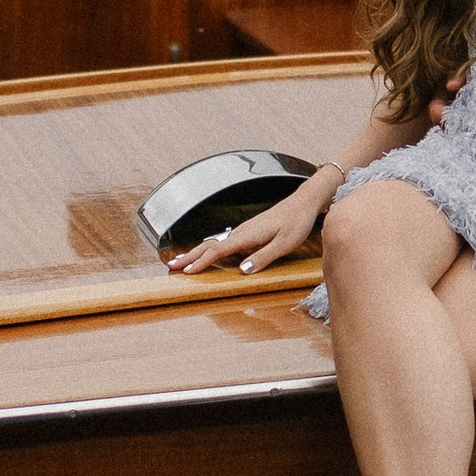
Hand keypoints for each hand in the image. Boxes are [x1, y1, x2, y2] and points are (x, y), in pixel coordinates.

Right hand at [168, 163, 339, 279]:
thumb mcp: (284, 244)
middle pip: (209, 245)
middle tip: (171, 267)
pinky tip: (207, 253)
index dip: (201, 262)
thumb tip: (242, 272)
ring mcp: (243, 230)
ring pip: (214, 242)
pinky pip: (222, 241)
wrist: (304, 202)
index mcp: (247, 236)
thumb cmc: (296, 223)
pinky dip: (209, 249)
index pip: (217, 251)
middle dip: (190, 257)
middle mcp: (241, 232)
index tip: (186, 273)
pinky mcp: (248, 231)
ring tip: (182, 262)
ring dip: (196, 253)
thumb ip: (262, 258)